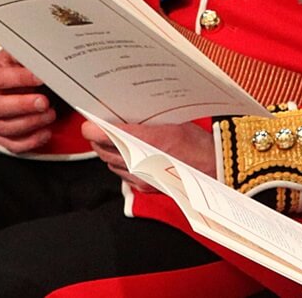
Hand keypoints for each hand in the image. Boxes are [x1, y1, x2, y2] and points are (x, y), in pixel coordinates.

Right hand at [0, 50, 54, 152]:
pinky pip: (12, 145)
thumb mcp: (13, 58)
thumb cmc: (10, 70)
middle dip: (24, 105)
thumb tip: (39, 56)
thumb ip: (24, 56)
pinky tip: (46, 132)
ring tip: (50, 114)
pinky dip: (31, 141)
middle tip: (44, 102)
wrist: (3, 85)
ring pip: (7, 128)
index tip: (40, 78)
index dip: (20, 79)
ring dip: (32, 122)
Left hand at [80, 121, 216, 191]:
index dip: (95, 130)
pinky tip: (128, 156)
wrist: (213, 168)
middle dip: (99, 140)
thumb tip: (126, 115)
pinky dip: (120, 165)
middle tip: (98, 128)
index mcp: (152, 141)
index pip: (111, 136)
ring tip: (113, 141)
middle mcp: (143, 162)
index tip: (88, 124)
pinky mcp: (144, 187)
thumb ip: (147, 121)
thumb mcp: (173, 122)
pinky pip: (122, 175)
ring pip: (111, 164)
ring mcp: (142, 177)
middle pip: (105, 151)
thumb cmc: (198, 144)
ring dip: (108, 152)